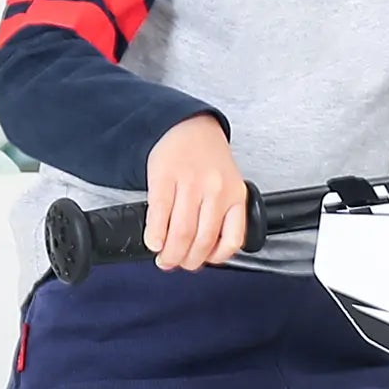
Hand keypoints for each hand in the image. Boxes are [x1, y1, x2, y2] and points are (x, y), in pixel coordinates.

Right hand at [145, 113, 248, 270]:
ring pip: (182, 232)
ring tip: (164, 257)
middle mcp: (216, 190)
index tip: (203, 261)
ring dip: (170, 253)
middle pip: (201, 240)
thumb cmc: (208, 159)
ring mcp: (191, 183)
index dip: (215, 258)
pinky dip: (156, 234)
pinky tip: (153, 242)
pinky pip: (160, 213)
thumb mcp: (229, 184)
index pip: (232, 238)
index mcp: (235, 195)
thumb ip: (223, 214)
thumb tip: (205, 251)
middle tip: (176, 263)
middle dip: (187, 261)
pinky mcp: (165, 177)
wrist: (188, 126)